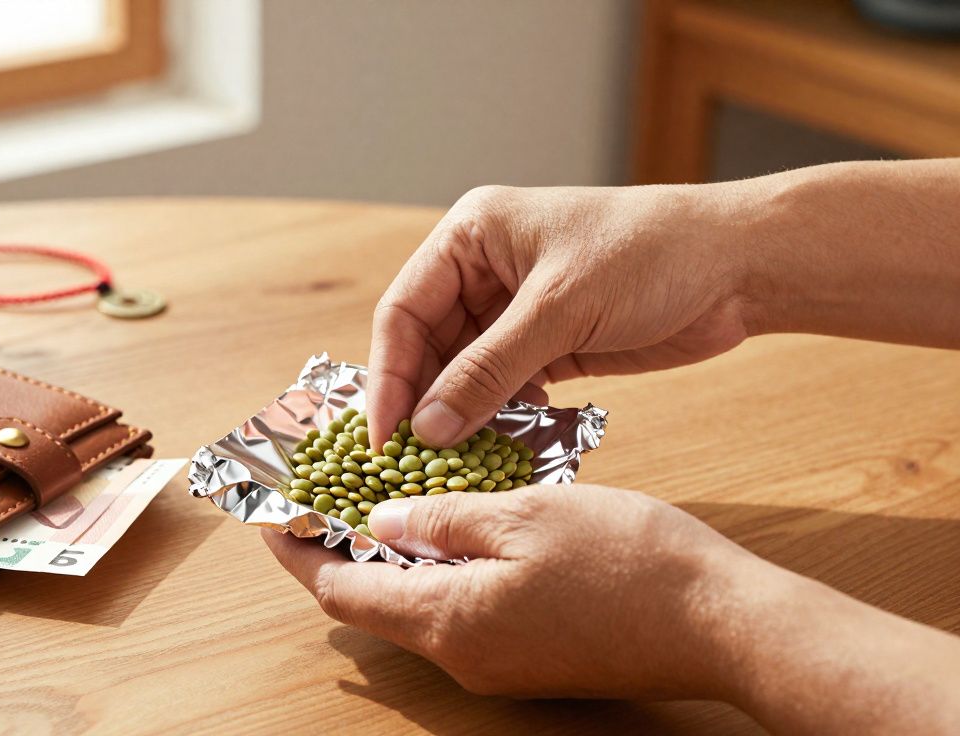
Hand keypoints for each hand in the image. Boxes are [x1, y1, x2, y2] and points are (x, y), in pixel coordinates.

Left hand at [261, 485, 753, 699]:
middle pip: (373, 601)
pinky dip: (438, 566)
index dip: (299, 552)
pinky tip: (451, 521)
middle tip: (326, 492)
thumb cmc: (629, 563)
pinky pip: (461, 609)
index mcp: (450, 622)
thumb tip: (383, 521)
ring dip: (393, 553)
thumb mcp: (522, 516)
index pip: (341, 592)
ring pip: (418, 603)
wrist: (721, 623)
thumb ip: (441, 520)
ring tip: (382, 493)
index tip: (272, 513)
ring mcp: (499, 662)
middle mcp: (464, 656)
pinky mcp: (531, 655)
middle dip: (341, 547)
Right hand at [367, 182, 754, 447]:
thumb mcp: (559, 309)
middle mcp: (484, 269)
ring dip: (459, 417)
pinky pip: (504, 387)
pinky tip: (495, 449)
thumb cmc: (650, 255)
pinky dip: (497, 418)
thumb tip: (427, 430)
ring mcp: (516, 309)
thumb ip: (488, 370)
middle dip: (421, 402)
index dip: (388, 376)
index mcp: (472, 235)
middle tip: (408, 464)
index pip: (404, 311)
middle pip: (427, 346)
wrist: (739, 264)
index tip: (383, 436)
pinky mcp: (549, 342)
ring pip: (464, 372)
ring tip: (449, 466)